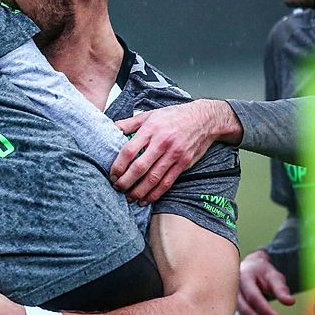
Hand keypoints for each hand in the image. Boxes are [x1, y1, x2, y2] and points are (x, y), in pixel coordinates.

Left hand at [110, 99, 241, 204]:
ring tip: (129, 197)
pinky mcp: (183, 164)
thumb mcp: (149, 114)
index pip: (129, 151)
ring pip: (153, 178)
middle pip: (139, 167)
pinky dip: (155, 194)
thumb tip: (111, 129)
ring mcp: (174, 154)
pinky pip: (167, 182)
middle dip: (126, 182)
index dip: (118, 165)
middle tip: (117, 188)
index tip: (112, 174)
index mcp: (150, 129)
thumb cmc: (173, 116)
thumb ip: (129, 123)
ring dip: (139, 191)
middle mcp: (162, 143)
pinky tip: (146, 199)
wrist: (203, 119)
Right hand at [234, 250, 294, 314]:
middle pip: (245, 312)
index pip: (253, 297)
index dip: (265, 310)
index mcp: (243, 279)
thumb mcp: (273, 275)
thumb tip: (290, 302)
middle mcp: (234, 292)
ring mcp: (231, 305)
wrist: (249, 270)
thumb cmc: (262, 273)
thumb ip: (281, 288)